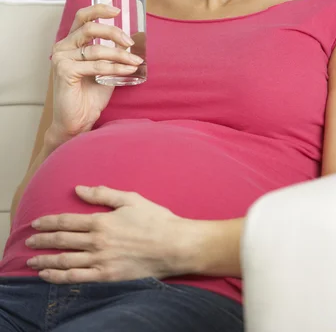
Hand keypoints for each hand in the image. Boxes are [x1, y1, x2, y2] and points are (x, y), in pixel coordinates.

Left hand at [25, 186, 185, 283]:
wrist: (174, 246)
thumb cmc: (155, 219)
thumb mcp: (130, 199)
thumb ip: (103, 194)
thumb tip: (79, 189)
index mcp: (102, 221)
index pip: (67, 221)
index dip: (48, 222)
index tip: (36, 223)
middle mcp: (97, 241)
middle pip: (62, 241)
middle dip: (42, 241)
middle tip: (28, 241)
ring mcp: (101, 261)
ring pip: (65, 261)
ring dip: (45, 260)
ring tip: (32, 260)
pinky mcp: (107, 277)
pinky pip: (77, 278)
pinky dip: (59, 277)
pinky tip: (48, 276)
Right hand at [47, 5, 143, 149]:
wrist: (78, 121)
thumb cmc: (90, 96)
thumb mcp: (106, 68)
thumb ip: (112, 53)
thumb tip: (132, 41)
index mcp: (71, 42)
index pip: (82, 17)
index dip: (99, 9)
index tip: (117, 10)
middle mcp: (63, 47)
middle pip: (89, 27)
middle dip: (114, 32)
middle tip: (130, 42)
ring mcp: (61, 58)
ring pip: (96, 48)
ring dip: (120, 54)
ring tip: (135, 61)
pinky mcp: (64, 71)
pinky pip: (96, 65)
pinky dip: (115, 67)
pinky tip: (128, 70)